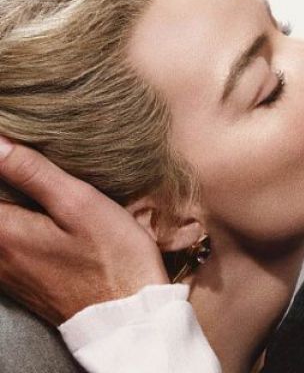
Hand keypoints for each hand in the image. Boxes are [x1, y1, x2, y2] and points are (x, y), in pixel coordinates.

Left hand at [0, 137, 168, 324]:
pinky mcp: (20, 282)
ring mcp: (4, 272)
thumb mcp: (80, 204)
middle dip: (9, 183)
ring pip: (1, 225)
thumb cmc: (112, 260)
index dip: (5, 163)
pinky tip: (44, 217)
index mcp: (3, 231)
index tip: (21, 152)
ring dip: (14, 203)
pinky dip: (17, 224)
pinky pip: (6, 245)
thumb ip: (32, 171)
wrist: (128, 316)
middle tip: (30, 163)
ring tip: (41, 189)